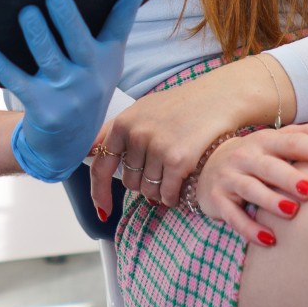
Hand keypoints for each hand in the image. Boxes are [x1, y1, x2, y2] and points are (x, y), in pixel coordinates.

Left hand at [0, 0, 147, 182]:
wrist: (66, 148)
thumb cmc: (80, 93)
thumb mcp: (100, 68)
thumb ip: (100, 34)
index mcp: (107, 60)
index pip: (120, 25)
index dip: (128, 0)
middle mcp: (91, 76)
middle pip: (80, 41)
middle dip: (67, 18)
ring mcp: (67, 94)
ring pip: (49, 58)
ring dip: (36, 34)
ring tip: (26, 13)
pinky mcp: (42, 108)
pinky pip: (15, 80)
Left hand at [87, 55, 289, 218]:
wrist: (218, 98)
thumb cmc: (181, 106)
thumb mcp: (142, 110)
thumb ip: (115, 130)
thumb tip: (89, 151)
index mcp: (123, 123)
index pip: (101, 165)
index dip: (99, 191)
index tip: (103, 208)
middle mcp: (136, 135)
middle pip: (129, 182)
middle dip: (143, 183)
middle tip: (161, 171)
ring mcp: (156, 148)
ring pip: (148, 191)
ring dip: (160, 191)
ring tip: (173, 175)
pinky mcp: (178, 160)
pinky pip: (167, 194)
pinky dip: (173, 197)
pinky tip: (182, 186)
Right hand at [190, 123, 307, 246]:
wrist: (209, 165)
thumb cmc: (257, 156)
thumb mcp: (277, 141)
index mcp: (265, 140)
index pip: (290, 142)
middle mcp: (246, 157)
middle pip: (269, 166)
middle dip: (289, 177)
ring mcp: (230, 178)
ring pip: (250, 189)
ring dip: (270, 201)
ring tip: (292, 212)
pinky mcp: (218, 200)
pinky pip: (233, 216)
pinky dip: (249, 228)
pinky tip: (268, 239)